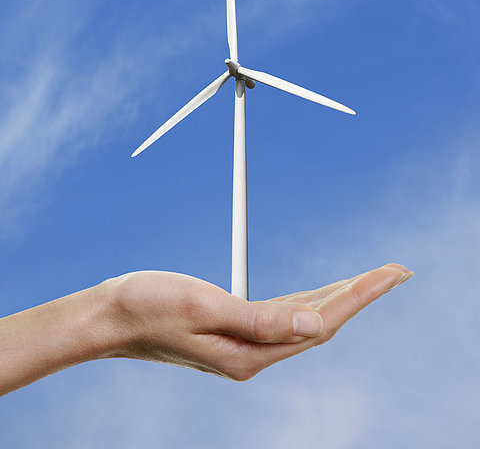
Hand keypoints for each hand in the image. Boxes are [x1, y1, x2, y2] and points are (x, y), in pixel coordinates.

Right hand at [106, 263, 413, 380]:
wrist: (110, 316)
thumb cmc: (148, 305)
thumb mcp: (202, 307)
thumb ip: (260, 319)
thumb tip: (317, 327)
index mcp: (248, 353)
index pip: (320, 323)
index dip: (359, 296)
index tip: (391, 273)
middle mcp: (251, 356)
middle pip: (320, 324)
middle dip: (360, 295)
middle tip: (395, 272)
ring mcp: (242, 347)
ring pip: (304, 322)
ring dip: (338, 298)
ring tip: (368, 280)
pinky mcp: (232, 333)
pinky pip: (282, 318)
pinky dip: (308, 302)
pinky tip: (319, 295)